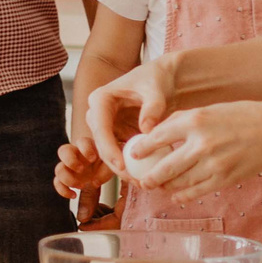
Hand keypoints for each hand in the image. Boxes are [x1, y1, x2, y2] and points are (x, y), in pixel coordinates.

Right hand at [53, 138, 107, 200]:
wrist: (105, 169)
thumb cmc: (109, 163)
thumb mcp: (112, 165)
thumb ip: (106, 170)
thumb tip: (94, 182)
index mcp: (89, 146)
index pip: (82, 142)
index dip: (85, 149)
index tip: (93, 159)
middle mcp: (76, 154)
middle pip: (63, 151)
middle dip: (71, 161)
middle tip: (82, 170)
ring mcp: (70, 166)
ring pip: (58, 169)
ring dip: (68, 178)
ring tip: (81, 186)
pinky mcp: (67, 177)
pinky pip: (57, 182)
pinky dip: (63, 190)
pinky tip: (74, 195)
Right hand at [83, 53, 177, 173]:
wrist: (163, 79)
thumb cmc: (157, 79)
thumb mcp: (156, 90)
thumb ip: (152, 107)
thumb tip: (146, 129)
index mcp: (100, 99)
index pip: (100, 127)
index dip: (108, 149)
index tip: (122, 165)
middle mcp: (98, 114)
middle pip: (101, 145)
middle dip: (116, 165)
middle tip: (134, 180)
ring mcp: (107, 126)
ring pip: (109, 154)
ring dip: (123, 170)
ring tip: (141, 182)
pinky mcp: (117, 136)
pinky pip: (120, 154)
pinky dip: (131, 165)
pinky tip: (144, 177)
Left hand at [123, 100, 261, 200]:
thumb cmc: (241, 115)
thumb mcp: (209, 110)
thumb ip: (184, 122)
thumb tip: (158, 135)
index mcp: (195, 120)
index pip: (158, 137)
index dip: (142, 148)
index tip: (133, 154)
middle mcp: (202, 143)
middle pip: (165, 167)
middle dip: (149, 178)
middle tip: (142, 181)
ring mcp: (213, 164)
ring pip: (179, 183)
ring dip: (165, 188)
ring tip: (159, 187)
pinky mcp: (224, 179)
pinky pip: (196, 192)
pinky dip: (183, 196)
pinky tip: (177, 195)